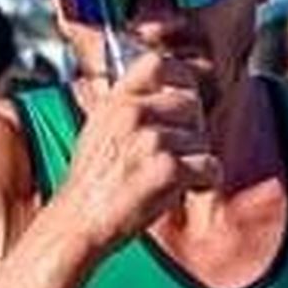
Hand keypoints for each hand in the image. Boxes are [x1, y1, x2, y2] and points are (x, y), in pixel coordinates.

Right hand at [62, 52, 220, 251]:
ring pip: (202, 139)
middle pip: (191, 104)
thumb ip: (127, 106)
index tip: (181, 103)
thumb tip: (166, 91)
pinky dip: (204, 183)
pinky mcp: (168, 169)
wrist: (78, 224)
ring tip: (168, 179)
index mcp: (116, 101)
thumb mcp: (98, 131)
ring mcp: (151, 140)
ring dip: (194, 162)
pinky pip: (209, 167)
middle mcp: (133, 114)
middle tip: (174, 155)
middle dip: (191, 131)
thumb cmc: (91, 185)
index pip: (158, 63)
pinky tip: (183, 191)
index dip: (179, 80)